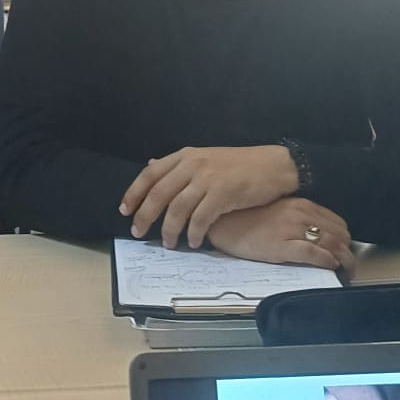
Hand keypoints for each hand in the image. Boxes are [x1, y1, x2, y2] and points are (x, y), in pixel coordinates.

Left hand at [121, 143, 299, 245]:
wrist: (274, 165)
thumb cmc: (241, 165)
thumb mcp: (205, 158)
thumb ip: (179, 166)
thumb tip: (151, 167)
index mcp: (185, 156)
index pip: (150, 174)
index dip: (134, 193)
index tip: (125, 210)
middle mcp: (193, 165)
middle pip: (158, 193)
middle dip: (144, 216)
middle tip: (138, 233)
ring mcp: (207, 178)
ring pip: (177, 209)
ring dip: (169, 230)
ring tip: (168, 244)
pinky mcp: (223, 193)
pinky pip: (200, 219)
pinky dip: (194, 234)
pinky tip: (194, 242)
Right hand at [207, 198, 355, 271]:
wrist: (222, 222)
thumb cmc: (246, 218)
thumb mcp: (277, 213)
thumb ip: (297, 219)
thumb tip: (316, 234)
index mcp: (300, 205)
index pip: (337, 222)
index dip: (345, 239)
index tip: (345, 251)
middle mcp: (300, 214)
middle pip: (339, 234)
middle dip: (348, 252)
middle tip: (348, 267)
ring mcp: (292, 229)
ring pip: (331, 244)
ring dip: (343, 261)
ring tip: (344, 273)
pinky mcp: (283, 245)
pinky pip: (315, 253)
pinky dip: (327, 261)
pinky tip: (329, 267)